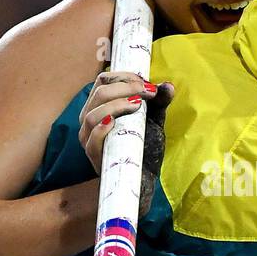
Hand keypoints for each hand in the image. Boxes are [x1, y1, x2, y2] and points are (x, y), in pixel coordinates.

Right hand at [78, 69, 174, 207]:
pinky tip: (114, 122)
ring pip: (92, 114)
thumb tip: (168, 85)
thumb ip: (159, 102)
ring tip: (138, 105)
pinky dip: (102, 128)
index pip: (102, 81)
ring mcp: (88, 138)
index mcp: (99, 106)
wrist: (143, 179)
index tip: (146, 82)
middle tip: (147, 92)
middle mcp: (89, 120)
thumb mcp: (154, 121)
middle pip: (99, 93)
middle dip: (125, 87)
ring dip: (117, 104)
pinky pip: (91, 139)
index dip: (124, 76)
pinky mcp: (93, 156)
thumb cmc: (144, 147)